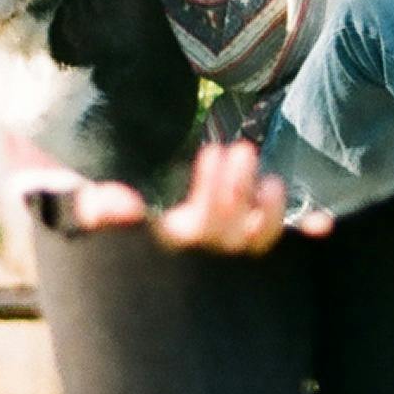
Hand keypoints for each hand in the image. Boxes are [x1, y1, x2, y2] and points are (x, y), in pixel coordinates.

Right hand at [64, 143, 331, 252]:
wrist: (83, 187)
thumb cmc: (77, 186)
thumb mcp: (70, 192)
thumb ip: (89, 202)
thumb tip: (124, 206)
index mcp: (159, 237)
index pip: (196, 230)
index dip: (214, 199)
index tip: (211, 151)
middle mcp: (195, 246)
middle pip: (232, 235)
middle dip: (239, 193)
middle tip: (238, 148)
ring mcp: (220, 235)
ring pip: (257, 240)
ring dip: (271, 213)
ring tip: (269, 176)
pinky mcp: (238, 222)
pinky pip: (272, 233)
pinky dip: (300, 230)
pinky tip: (324, 224)